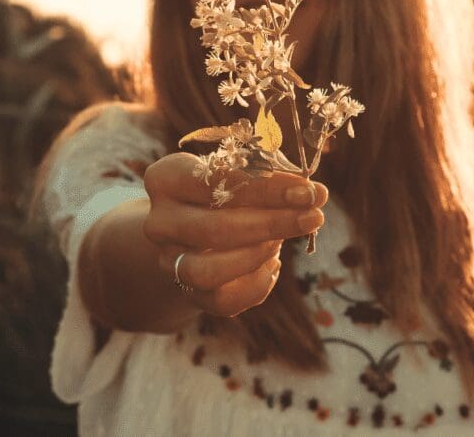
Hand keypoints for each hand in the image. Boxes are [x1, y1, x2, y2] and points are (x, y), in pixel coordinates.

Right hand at [143, 152, 327, 317]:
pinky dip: (256, 285)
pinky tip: (274, 265)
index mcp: (166, 179)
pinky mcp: (186, 291)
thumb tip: (313, 193)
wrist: (190, 228)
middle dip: (273, 223)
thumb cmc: (223, 191)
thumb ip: (268, 177)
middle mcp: (159, 221)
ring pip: (208, 271)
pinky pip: (222, 301)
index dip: (266, 187)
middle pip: (214, 228)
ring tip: (283, 241)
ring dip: (258, 256)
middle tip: (314, 216)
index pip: (215, 180)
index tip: (308, 190)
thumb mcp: (236, 172)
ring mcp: (168, 260)